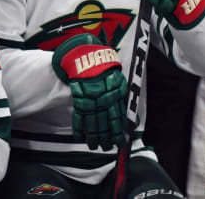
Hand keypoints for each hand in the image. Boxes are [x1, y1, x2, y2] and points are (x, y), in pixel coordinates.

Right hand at [52, 34, 126, 150]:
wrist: (88, 55)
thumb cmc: (106, 67)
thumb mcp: (119, 79)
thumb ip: (121, 95)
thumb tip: (126, 112)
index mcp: (114, 94)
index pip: (117, 117)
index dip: (118, 131)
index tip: (121, 142)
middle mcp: (102, 99)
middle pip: (104, 123)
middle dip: (106, 137)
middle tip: (107, 149)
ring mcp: (89, 99)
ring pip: (92, 122)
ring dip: (93, 136)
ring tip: (95, 147)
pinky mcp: (78, 98)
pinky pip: (78, 116)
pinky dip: (78, 127)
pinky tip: (79, 138)